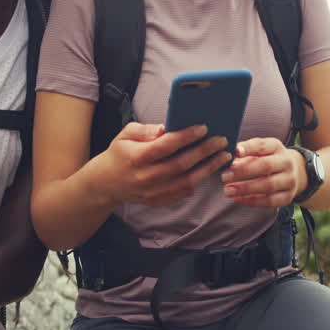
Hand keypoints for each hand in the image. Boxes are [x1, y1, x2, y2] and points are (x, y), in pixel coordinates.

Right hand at [90, 122, 230, 206]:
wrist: (106, 184)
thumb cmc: (119, 154)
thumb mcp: (125, 135)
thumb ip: (146, 129)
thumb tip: (167, 128)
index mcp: (137, 157)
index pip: (166, 146)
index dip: (186, 137)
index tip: (203, 128)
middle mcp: (146, 177)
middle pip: (181, 164)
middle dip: (204, 151)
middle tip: (221, 140)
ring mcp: (154, 192)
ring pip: (188, 181)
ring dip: (209, 168)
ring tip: (223, 156)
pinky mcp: (159, 201)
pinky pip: (184, 192)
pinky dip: (199, 180)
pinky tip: (210, 169)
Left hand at [220, 138, 305, 207]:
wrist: (294, 172)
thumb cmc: (268, 159)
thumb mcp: (259, 151)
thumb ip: (243, 153)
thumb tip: (225, 159)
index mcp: (276, 147)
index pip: (262, 145)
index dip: (248, 148)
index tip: (234, 152)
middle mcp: (286, 162)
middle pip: (266, 166)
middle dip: (243, 171)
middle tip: (224, 176)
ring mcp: (289, 180)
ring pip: (268, 185)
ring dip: (246, 188)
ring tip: (228, 190)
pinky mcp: (288, 196)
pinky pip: (270, 201)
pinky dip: (252, 201)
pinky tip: (238, 199)